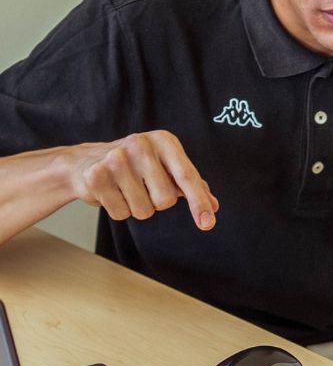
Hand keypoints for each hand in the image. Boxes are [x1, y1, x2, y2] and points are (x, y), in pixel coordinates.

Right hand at [68, 130, 217, 229]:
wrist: (86, 161)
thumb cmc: (136, 165)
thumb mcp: (166, 166)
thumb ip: (192, 185)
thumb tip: (213, 206)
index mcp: (164, 141)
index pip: (187, 176)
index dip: (198, 202)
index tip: (207, 224)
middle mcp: (140, 145)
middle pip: (165, 200)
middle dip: (157, 203)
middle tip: (143, 187)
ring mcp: (115, 159)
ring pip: (143, 210)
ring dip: (137, 208)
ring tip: (126, 189)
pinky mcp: (96, 176)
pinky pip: (121, 213)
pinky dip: (119, 209)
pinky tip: (110, 192)